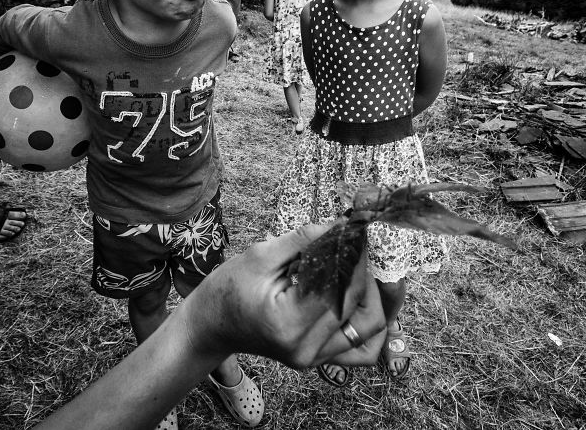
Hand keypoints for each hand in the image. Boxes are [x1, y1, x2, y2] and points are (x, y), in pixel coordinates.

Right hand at [182, 223, 386, 368]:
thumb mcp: (261, 255)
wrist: (211, 325)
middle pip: (360, 304)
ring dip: (374, 293)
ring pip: (371, 327)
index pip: (342, 286)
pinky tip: (364, 298)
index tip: (359, 229)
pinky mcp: (320, 359)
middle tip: (361, 242)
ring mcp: (315, 359)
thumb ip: (306, 240)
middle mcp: (306, 348)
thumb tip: (344, 224)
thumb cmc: (228, 289)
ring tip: (360, 267)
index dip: (356, 254)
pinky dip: (371, 323)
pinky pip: (363, 348)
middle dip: (366, 268)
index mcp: (288, 323)